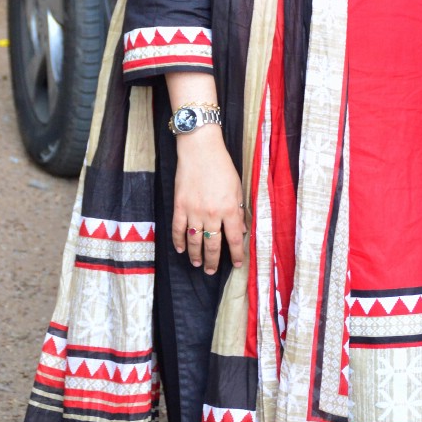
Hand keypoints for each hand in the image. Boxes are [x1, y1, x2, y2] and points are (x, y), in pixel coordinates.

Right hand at [172, 127, 244, 273]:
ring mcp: (194, 211)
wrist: (200, 150)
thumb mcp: (238, 188)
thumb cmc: (222, 167)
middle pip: (213, 245)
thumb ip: (239, 211)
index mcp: (229, 209)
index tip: (237, 264)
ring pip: (194, 241)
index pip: (235, 239)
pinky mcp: (179, 205)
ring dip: (196, 255)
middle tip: (212, 271)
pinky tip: (180, 249)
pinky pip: (178, 229)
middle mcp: (212, 213)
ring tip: (198, 264)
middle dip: (213, 261)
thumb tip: (242, 230)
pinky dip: (179, 241)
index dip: (237, 254)